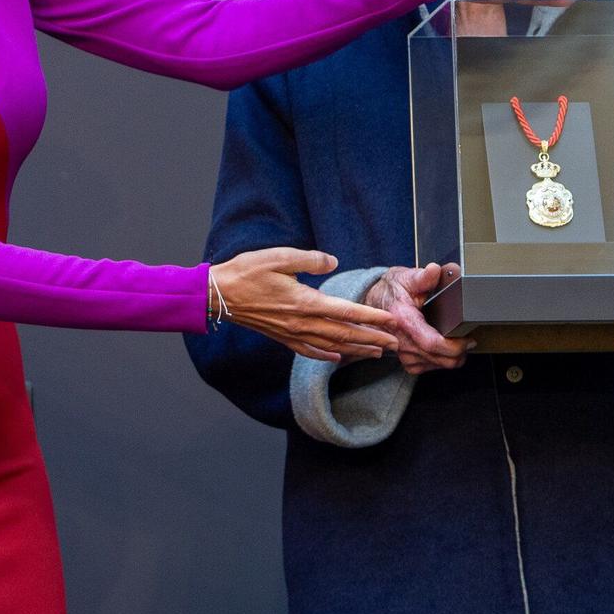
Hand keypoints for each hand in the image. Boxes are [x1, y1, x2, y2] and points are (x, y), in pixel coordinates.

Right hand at [210, 247, 399, 363]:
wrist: (218, 295)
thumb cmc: (247, 272)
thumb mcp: (279, 256)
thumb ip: (310, 259)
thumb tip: (333, 261)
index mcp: (305, 302)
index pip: (347, 312)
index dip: (371, 318)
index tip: (392, 321)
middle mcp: (301, 322)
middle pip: (344, 334)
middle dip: (372, 339)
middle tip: (395, 344)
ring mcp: (291, 333)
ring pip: (331, 346)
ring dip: (356, 350)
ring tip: (377, 353)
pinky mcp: (281, 337)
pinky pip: (308, 351)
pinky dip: (326, 356)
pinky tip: (338, 358)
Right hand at [362, 262, 474, 374]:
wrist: (375, 301)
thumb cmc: (393, 290)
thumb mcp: (406, 278)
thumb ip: (423, 277)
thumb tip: (435, 270)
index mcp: (404, 320)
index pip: (431, 343)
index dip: (453, 346)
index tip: (467, 339)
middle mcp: (401, 341)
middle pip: (438, 358)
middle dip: (459, 353)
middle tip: (469, 341)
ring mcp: (402, 353)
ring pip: (435, 366)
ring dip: (451, 358)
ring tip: (459, 343)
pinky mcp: (405, 360)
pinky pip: (427, 368)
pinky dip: (440, 361)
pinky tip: (444, 350)